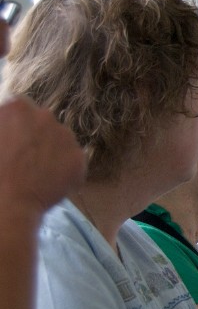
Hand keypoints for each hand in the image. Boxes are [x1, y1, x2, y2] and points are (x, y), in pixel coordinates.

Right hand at [0, 97, 85, 221]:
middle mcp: (45, 115)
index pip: (21, 109)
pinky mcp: (79, 157)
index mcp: (17, 107)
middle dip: (35, 136)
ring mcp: (66, 136)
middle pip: (43, 123)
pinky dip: (63, 170)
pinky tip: (48, 181)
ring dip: (52, 151)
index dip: (16, 126)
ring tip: (36, 172)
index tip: (12, 140)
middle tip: (24, 158)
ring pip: (61, 140)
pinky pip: (72, 160)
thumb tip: (10, 131)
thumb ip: (6, 125)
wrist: (8, 201)